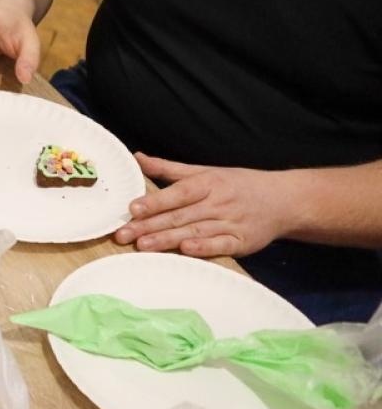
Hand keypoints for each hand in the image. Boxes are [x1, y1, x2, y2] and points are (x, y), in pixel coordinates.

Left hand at [114, 155, 294, 257]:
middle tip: (123, 235)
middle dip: (149, 226)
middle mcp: (218, 202)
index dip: (154, 201)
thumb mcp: (205, 171)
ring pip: (195, 231)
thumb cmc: (237, 184)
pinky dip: (204, 248)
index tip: (132, 209)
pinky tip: (186, 250)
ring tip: (143, 246)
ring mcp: (231, 223)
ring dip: (168, 240)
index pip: (177, 193)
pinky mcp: (242, 242)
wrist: (284, 200)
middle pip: (179, 215)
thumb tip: (137, 157)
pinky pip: (221, 245)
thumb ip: (169, 169)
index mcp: (208, 183)